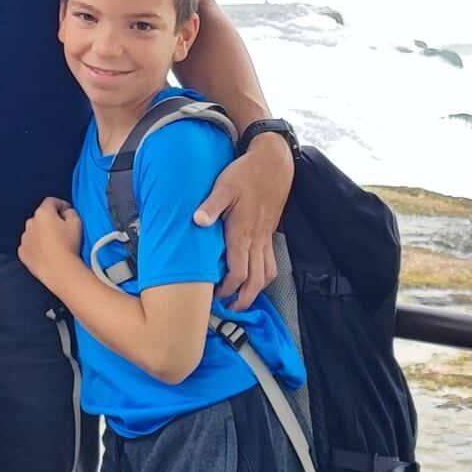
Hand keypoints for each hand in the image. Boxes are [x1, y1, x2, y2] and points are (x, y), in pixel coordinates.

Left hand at [19, 197, 83, 285]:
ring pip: (34, 231)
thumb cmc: (69, 245)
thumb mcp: (77, 222)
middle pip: (41, 217)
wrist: (59, 270)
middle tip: (62, 230)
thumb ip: (70, 212)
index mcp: (43, 213)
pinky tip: (46, 253)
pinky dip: (36, 246)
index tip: (67, 211)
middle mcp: (30, 223)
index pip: (51, 201)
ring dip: (42, 233)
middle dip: (50, 220)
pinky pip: (30, 245)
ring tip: (54, 244)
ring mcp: (24, 238)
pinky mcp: (22, 253)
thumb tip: (65, 212)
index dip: (61, 204)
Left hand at [197, 135, 292, 307]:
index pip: (239, 272)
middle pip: (257, 280)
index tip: (215, 296)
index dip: (228, 288)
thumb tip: (198, 221)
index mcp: (243, 232)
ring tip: (243, 297)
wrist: (273, 162)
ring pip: (268, 273)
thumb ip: (211, 206)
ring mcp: (266, 236)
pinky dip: (265, 275)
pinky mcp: (270, 232)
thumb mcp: (224, 186)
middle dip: (245, 298)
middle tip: (231, 308)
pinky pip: (271, 261)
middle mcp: (257, 239)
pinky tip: (255, 276)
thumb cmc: (246, 173)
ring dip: (257, 290)